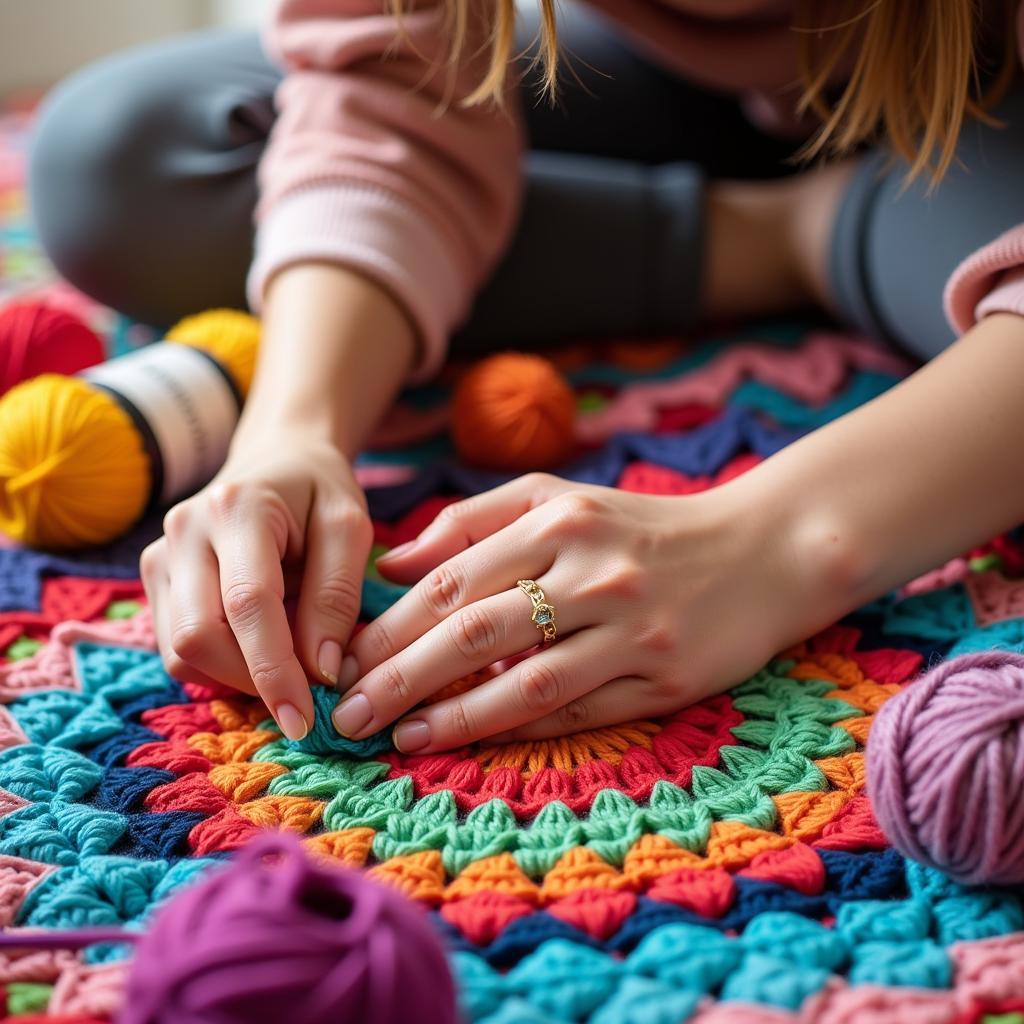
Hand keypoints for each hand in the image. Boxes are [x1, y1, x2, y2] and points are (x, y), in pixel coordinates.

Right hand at [140, 431, 371, 739]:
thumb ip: (336, 595)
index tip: (305, 719)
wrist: (276, 458)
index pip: (247, 605)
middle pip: (198, 637)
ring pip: (180, 652)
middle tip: (304, 698)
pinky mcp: (155, 579)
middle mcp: (183, 531)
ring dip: (234, 678)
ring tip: (287, 666)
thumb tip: (322, 670)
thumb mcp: (349, 527)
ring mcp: (159, 555)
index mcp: (237, 508)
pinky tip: (259, 652)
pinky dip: (219, 667)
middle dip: (251, 682)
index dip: (274, 670)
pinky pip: (177, 648)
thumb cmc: (320, 491)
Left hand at [330, 472, 817, 751]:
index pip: (453, 579)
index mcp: (559, 520)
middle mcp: (592, 573)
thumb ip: (472, 521)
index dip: (390, 625)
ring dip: (452, 716)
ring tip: (397, 737)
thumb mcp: (559, 499)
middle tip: (347, 714)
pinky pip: (576, 712)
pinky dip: (518, 729)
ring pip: (523, 683)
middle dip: (399, 676)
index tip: (344, 659)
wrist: (758, 552)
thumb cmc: (639, 527)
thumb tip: (392, 565)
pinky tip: (471, 741)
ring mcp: (630, 631)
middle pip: (474, 632)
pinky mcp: (663, 679)